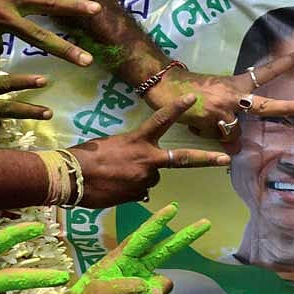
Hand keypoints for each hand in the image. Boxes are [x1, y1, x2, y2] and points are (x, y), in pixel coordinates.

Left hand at [47, 202, 207, 293]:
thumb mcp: (98, 293)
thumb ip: (127, 287)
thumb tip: (155, 291)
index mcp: (121, 259)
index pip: (143, 237)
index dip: (158, 222)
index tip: (173, 207)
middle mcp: (135, 269)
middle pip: (165, 250)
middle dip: (185, 237)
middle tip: (205, 223)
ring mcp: (139, 287)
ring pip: (162, 288)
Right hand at [69, 94, 230, 206]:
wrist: (68, 178)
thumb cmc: (84, 156)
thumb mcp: (111, 146)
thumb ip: (132, 153)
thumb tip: (142, 172)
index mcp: (138, 140)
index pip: (161, 120)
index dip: (178, 108)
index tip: (194, 98)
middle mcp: (147, 160)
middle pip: (182, 159)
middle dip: (206, 159)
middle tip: (225, 159)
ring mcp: (144, 180)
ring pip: (152, 178)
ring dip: (140, 177)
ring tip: (116, 176)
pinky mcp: (137, 196)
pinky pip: (139, 192)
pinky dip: (130, 190)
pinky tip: (113, 187)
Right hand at [147, 48, 293, 138]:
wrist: (164, 85)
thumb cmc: (192, 90)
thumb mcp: (216, 96)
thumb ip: (231, 119)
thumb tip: (236, 146)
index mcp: (237, 84)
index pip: (267, 72)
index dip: (288, 62)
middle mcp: (234, 95)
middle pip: (265, 106)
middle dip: (287, 107)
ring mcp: (223, 108)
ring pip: (234, 133)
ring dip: (224, 137)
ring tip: (206, 125)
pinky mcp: (209, 120)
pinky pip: (215, 138)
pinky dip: (207, 136)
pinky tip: (195, 125)